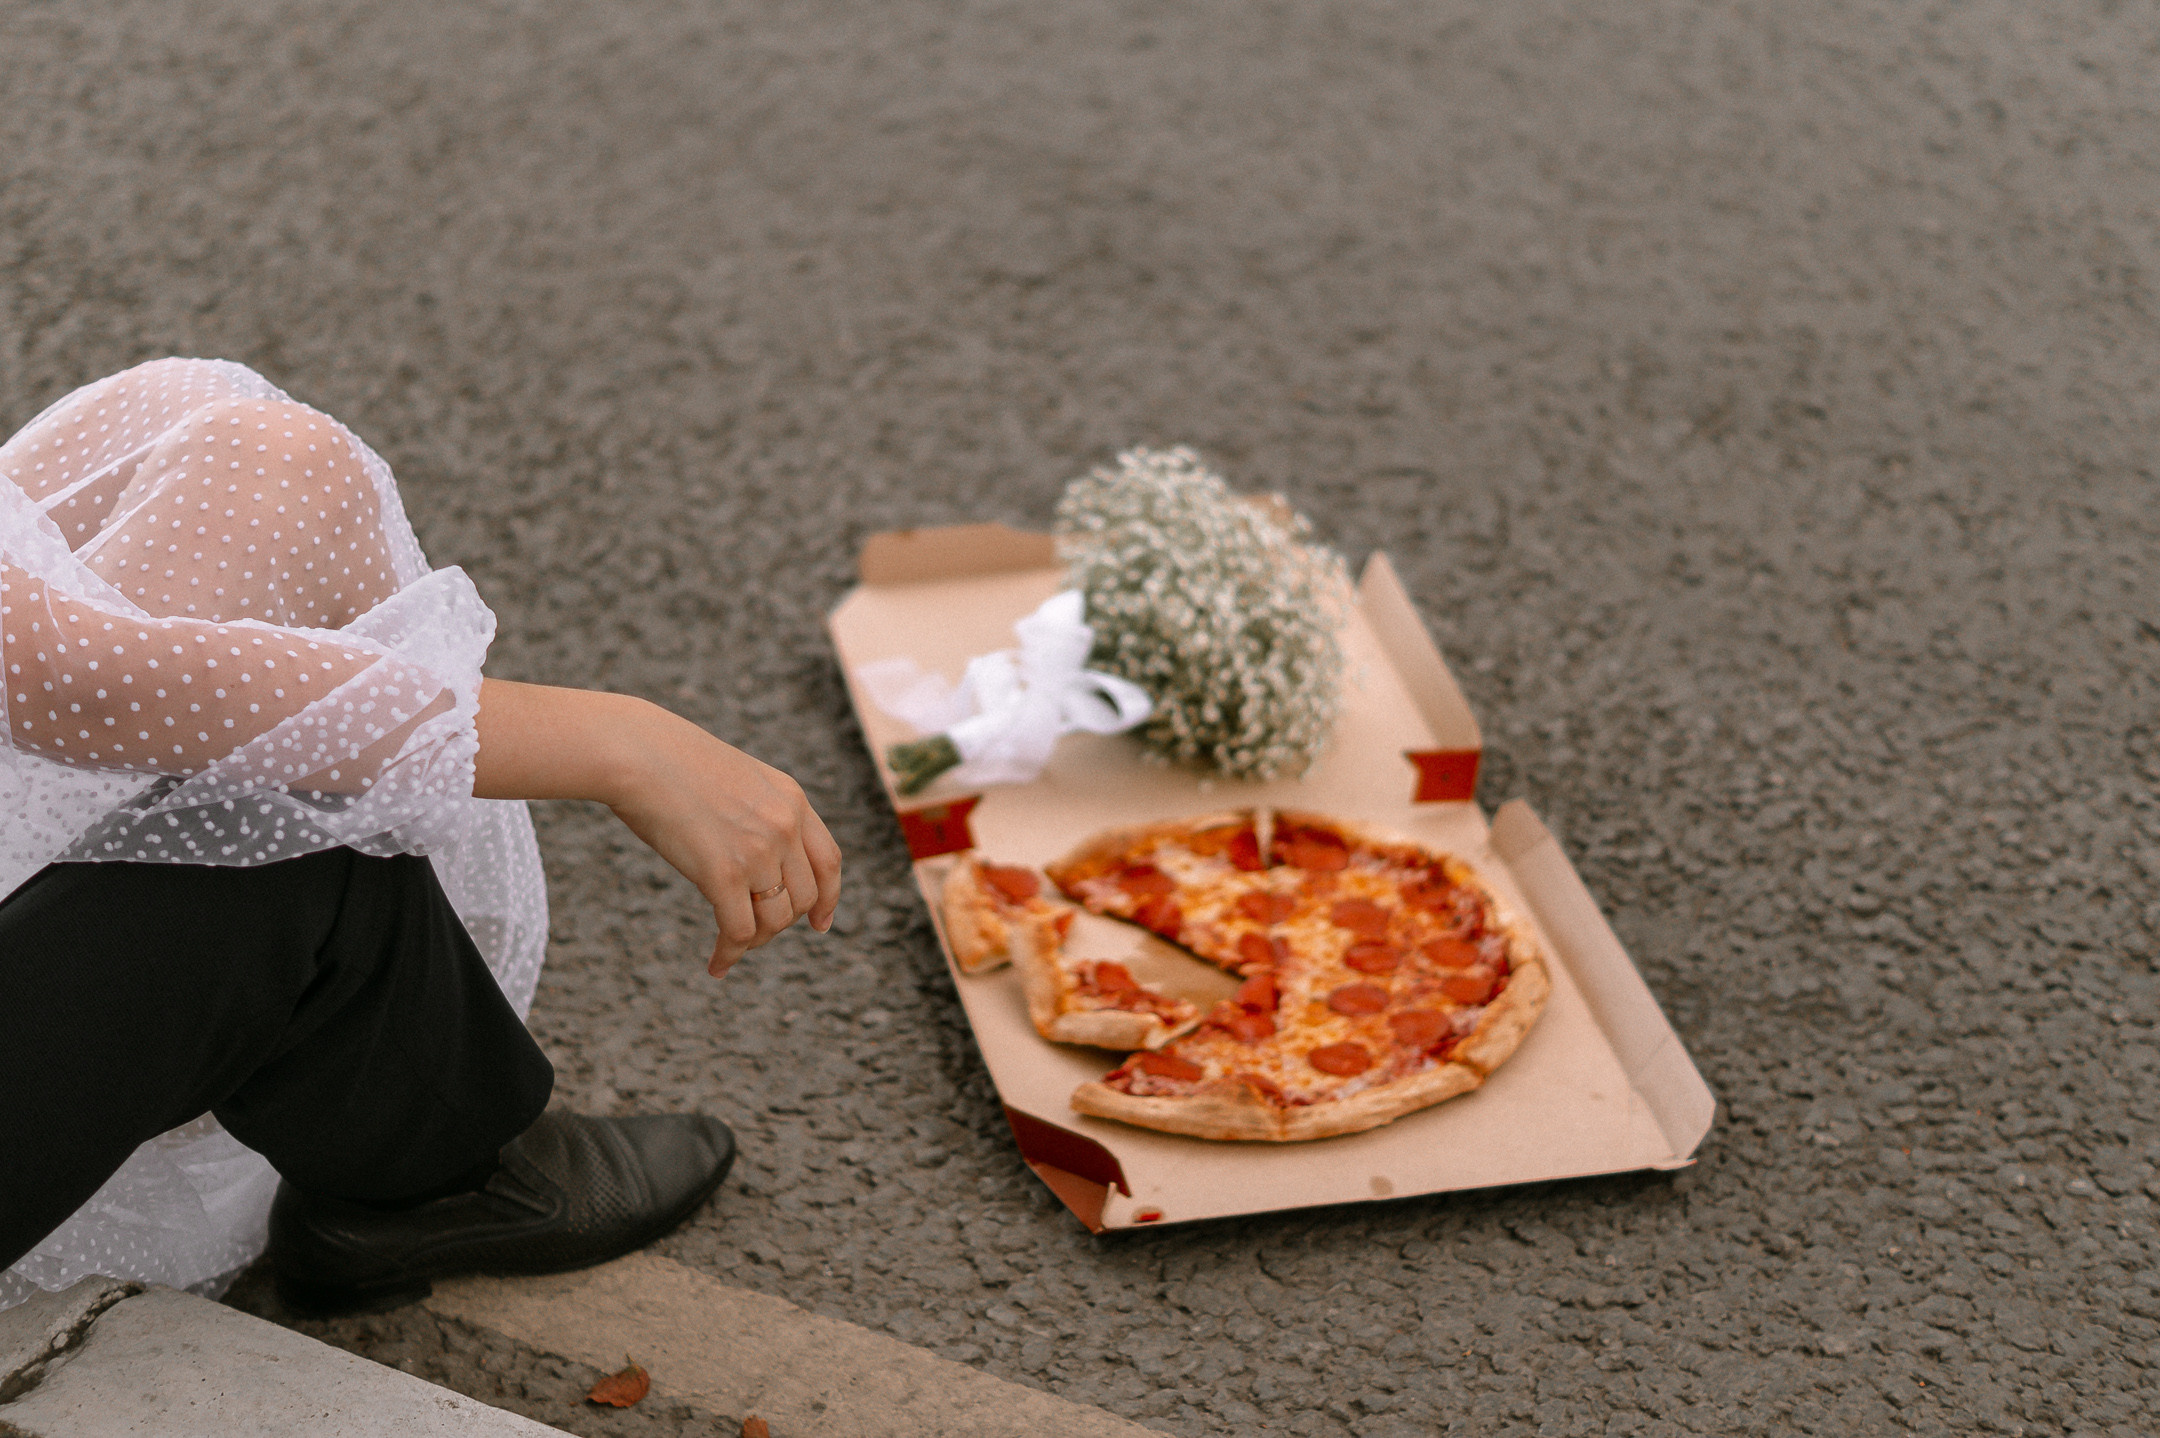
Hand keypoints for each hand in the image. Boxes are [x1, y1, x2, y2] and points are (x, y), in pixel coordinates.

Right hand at [605, 704, 843, 974]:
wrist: (636, 753)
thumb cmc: (670, 762)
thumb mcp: (737, 778)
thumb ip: (760, 813)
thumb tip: (761, 861)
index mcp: (792, 799)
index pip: (829, 861)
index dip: (828, 898)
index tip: (819, 923)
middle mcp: (784, 825)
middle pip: (803, 897)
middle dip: (780, 921)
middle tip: (753, 931)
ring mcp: (758, 850)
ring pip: (776, 919)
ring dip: (756, 938)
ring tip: (732, 943)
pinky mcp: (723, 874)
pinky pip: (739, 931)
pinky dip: (730, 954)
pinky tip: (716, 964)